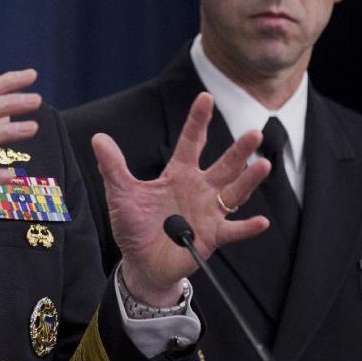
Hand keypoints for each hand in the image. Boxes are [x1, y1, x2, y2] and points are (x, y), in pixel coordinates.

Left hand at [93, 92, 269, 305]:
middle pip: (224, 165)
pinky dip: (248, 227)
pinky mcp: (212, 237)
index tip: (206, 97)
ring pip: (234, 193)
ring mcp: (209, 212)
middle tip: (254, 133)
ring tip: (263, 165)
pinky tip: (262, 221)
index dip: (198, 120)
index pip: (191, 141)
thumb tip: (98, 138)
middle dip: (239, 150)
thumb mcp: (121, 193)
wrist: (140, 263)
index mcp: (178, 173)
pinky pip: (233, 231)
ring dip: (249, 180)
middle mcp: (200, 188)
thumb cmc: (134, 226)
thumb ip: (112, 167)